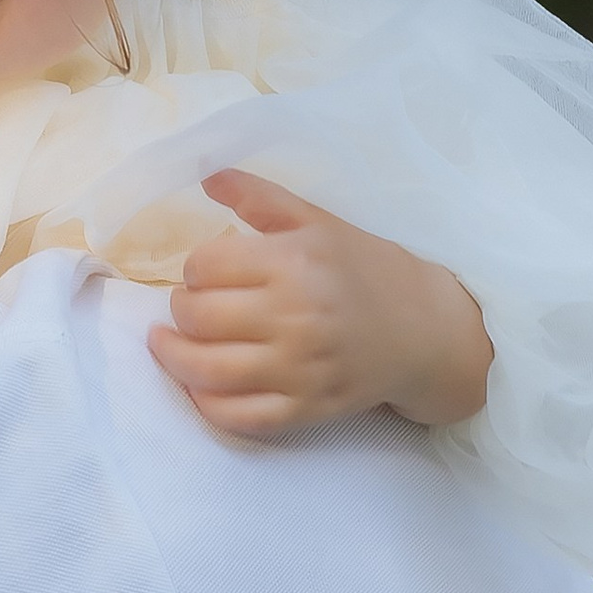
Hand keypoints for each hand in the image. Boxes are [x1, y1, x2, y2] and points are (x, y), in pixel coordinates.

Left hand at [145, 168, 492, 439]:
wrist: (425, 329)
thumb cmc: (364, 268)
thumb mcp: (317, 221)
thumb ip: (259, 196)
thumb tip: (206, 174)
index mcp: (295, 262)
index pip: (205, 267)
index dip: (195, 268)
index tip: (206, 273)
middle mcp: (296, 317)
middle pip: (198, 317)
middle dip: (182, 310)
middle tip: (190, 307)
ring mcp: (301, 369)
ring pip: (207, 371)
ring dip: (174, 357)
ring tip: (167, 344)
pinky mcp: (307, 409)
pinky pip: (238, 417)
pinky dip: (206, 405)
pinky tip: (198, 386)